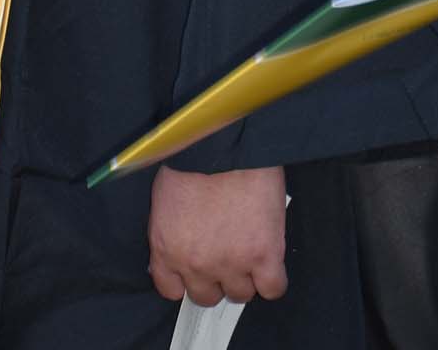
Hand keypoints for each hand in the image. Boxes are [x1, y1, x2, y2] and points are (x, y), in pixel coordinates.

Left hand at [148, 164, 287, 306]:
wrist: (225, 140)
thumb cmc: (194, 156)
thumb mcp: (165, 196)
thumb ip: (169, 231)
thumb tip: (176, 249)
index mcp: (166, 248)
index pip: (171, 289)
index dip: (186, 278)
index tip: (195, 268)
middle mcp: (196, 263)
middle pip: (207, 296)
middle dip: (216, 277)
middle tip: (225, 252)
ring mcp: (231, 263)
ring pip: (240, 294)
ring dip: (245, 275)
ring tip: (249, 247)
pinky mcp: (263, 256)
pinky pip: (272, 288)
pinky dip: (272, 278)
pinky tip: (269, 259)